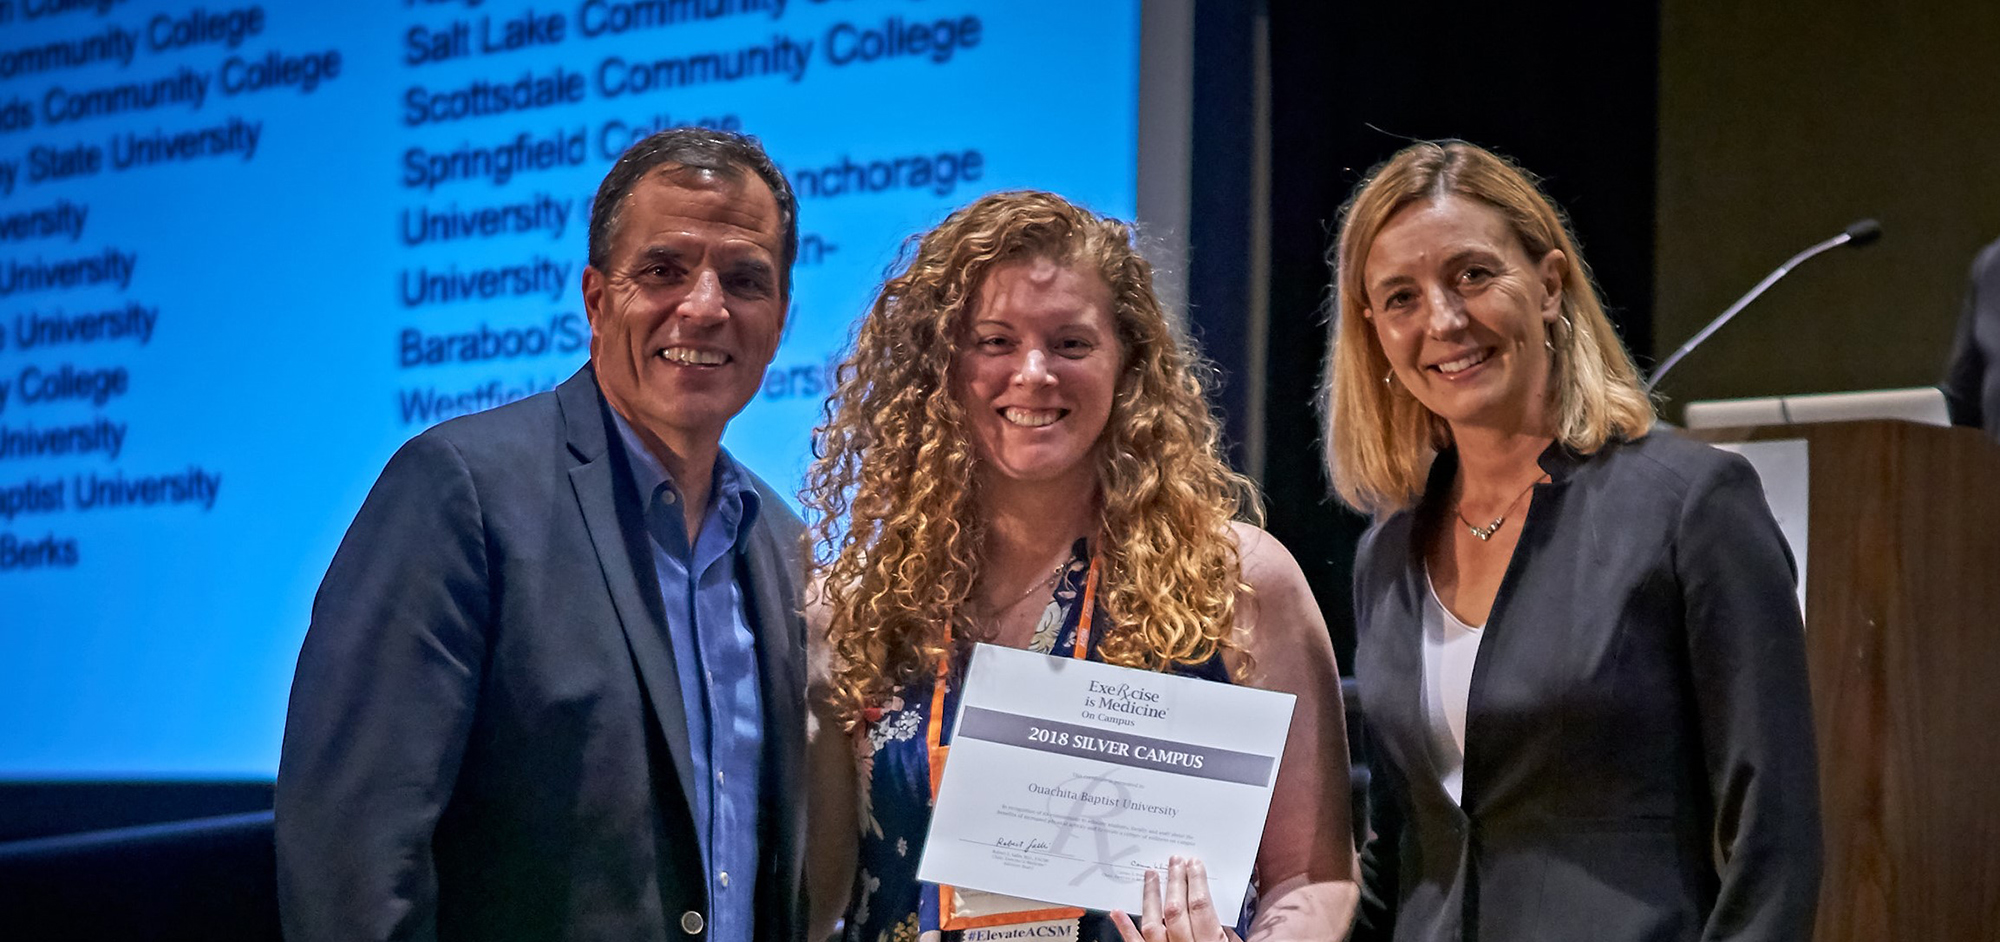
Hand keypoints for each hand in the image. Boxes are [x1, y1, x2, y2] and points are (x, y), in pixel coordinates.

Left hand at [1110, 855, 1241, 941]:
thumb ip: (1223, 938)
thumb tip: (1212, 914)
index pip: (1201, 907)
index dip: (1196, 882)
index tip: (1193, 864)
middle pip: (1176, 910)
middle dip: (1175, 882)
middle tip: (1174, 861)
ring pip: (1153, 924)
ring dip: (1150, 897)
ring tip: (1150, 875)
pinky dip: (1123, 929)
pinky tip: (1116, 911)